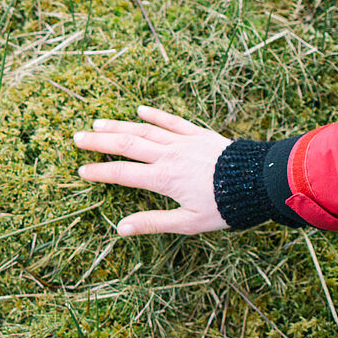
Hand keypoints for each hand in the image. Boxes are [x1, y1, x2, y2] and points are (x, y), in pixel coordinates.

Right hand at [73, 105, 229, 235]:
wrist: (260, 181)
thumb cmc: (227, 206)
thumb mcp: (189, 222)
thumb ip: (153, 222)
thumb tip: (120, 228)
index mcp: (163, 179)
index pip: (122, 174)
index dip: (99, 172)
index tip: (81, 171)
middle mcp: (168, 156)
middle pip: (126, 145)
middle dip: (99, 142)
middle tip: (77, 137)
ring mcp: (183, 142)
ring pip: (144, 130)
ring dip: (119, 126)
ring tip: (98, 123)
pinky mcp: (199, 134)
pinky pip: (172, 121)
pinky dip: (155, 115)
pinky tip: (140, 110)